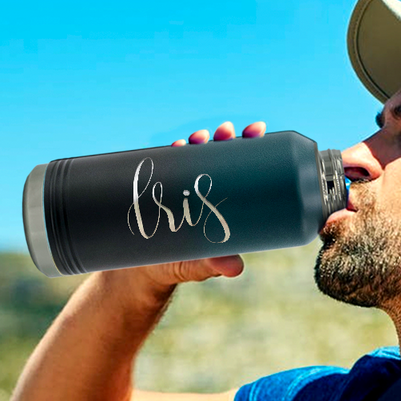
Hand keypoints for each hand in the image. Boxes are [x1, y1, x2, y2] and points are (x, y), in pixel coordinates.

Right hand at [105, 119, 266, 296]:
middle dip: (224, 138)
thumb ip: (215, 265)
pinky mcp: (160, 187)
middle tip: (226, 132)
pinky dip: (171, 152)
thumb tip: (236, 268)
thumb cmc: (180, 266)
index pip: (240, 169)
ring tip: (200, 137)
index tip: (256, 131)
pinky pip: (166, 164)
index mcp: (223, 202)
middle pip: (218, 155)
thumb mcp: (199, 267)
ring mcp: (182, 186)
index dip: (248, 148)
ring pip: (193, 155)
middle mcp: (204, 190)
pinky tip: (176, 146)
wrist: (144, 269)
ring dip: (198, 140)